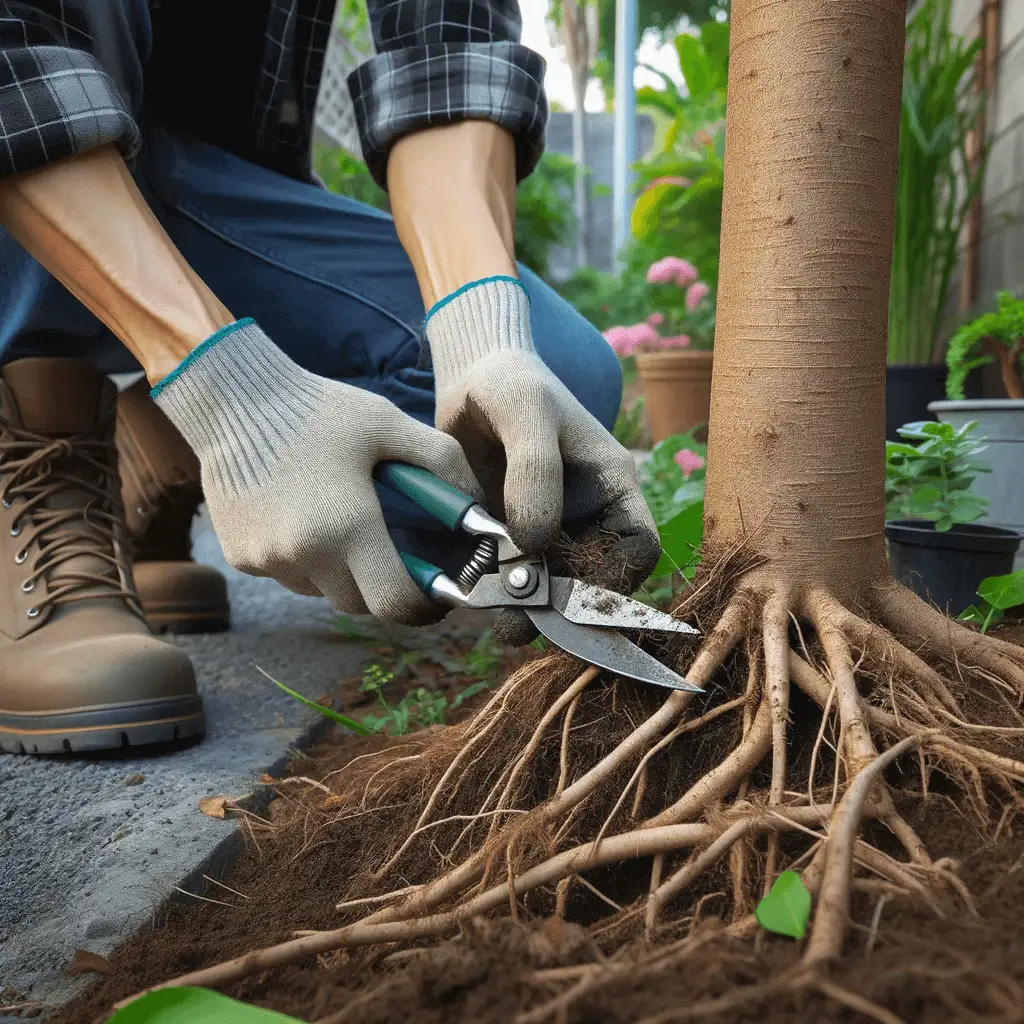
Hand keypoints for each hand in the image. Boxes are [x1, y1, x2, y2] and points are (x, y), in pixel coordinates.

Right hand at [152, 320, 482, 623]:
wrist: (232, 399)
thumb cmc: (319, 409)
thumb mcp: (391, 425)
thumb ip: (444, 467)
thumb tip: (480, 511)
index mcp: (348, 527)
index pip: (395, 603)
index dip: (423, 606)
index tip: (438, 595)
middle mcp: (304, 555)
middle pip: (361, 602)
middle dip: (383, 583)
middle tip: (389, 547)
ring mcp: (268, 560)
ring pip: (323, 591)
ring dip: (340, 570)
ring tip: (337, 515)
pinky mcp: (240, 558)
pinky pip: (288, 574)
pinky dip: (304, 557)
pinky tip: (300, 512)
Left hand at [426, 280, 660, 644]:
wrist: (470, 383)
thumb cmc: (511, 384)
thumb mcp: (526, 409)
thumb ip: (535, 469)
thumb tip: (535, 541)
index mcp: (613, 488)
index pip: (638, 548)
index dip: (619, 578)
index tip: (578, 594)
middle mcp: (586, 518)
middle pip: (592, 581)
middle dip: (564, 606)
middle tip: (527, 621)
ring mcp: (546, 534)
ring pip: (549, 589)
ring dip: (527, 609)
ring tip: (501, 624)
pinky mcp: (507, 543)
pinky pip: (508, 580)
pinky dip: (494, 594)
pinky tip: (474, 596)